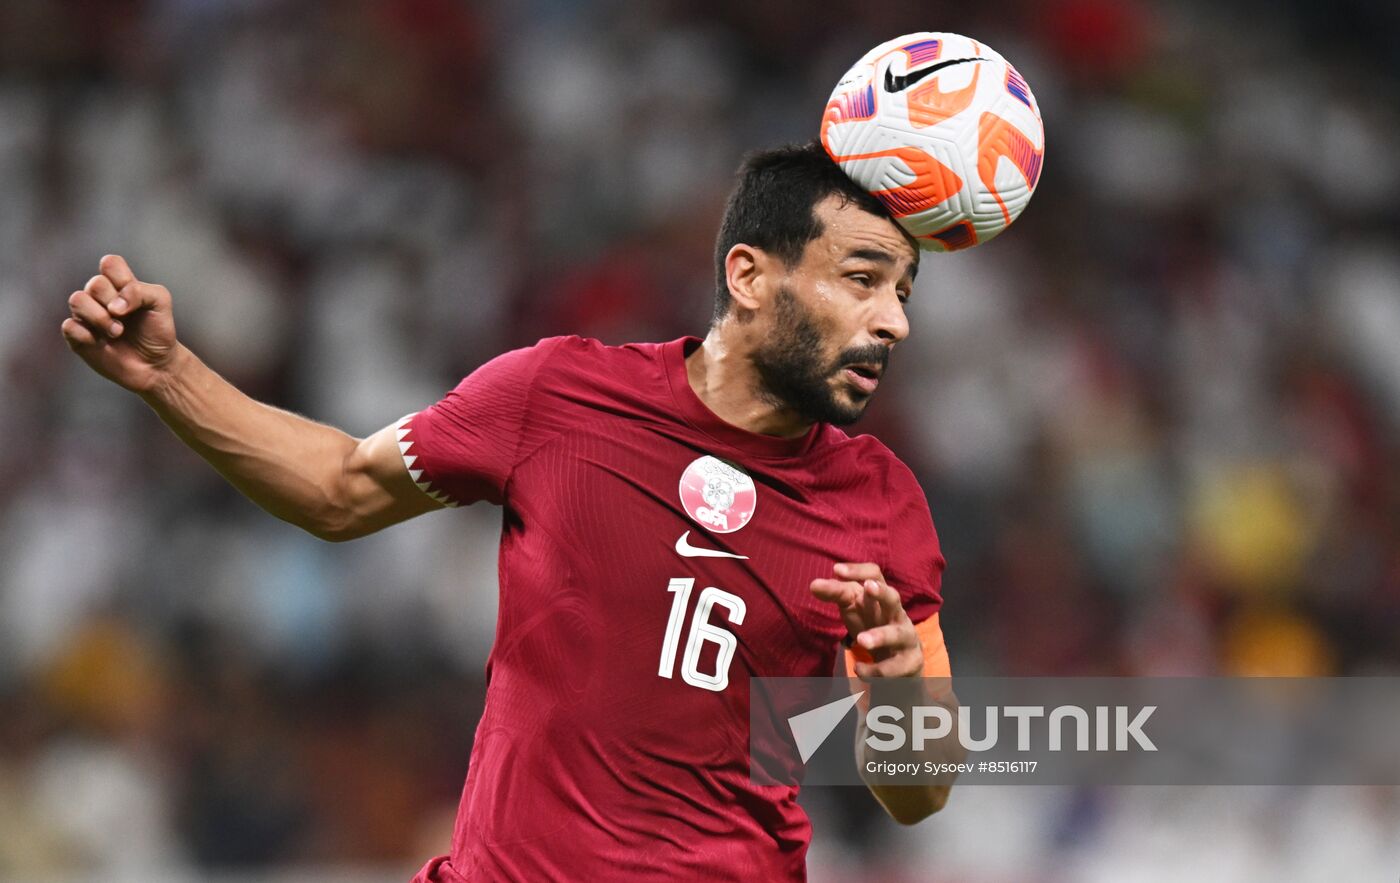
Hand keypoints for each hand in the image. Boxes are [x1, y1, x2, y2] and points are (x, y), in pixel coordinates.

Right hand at [61, 255, 181, 392]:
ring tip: (117, 332)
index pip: (109, 263)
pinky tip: (99, 342)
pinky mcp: (78, 337)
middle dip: (113, 301)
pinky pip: (68, 326)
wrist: (156, 364)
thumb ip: (140, 291)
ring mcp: (88, 316)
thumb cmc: (157, 331)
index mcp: (120, 284)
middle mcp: (100, 297)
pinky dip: (85, 334)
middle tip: (126, 318)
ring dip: (100, 317)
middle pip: (95, 283)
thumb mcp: (160, 302)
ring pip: (77, 300)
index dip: (120, 277)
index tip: (135, 296)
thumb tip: (114, 305)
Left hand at [810, 562, 923, 678]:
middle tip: (868, 587)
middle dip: (882, 592)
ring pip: (897, 634)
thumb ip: (836, 594)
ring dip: (880, 636)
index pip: (875, 574)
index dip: (858, 570)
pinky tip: (859, 669)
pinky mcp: (911, 661)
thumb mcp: (854, 606)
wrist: (901, 659)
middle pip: (893, 598)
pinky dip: (876, 669)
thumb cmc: (872, 624)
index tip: (837, 570)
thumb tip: (814, 584)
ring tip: (861, 640)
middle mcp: (896, 613)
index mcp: (880, 597)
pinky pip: (895, 666)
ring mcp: (906, 637)